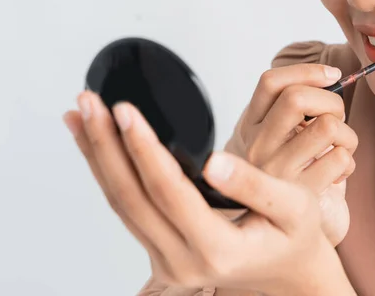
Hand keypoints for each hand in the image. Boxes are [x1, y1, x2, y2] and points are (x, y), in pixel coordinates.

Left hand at [63, 92, 354, 295]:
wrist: (287, 271)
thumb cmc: (293, 236)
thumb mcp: (293, 206)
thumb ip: (255, 185)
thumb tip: (213, 160)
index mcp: (218, 251)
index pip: (170, 193)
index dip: (145, 149)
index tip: (125, 110)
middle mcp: (183, 263)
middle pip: (131, 198)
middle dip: (105, 146)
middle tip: (87, 103)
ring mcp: (167, 261)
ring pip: (120, 204)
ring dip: (98, 157)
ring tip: (80, 117)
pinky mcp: (159, 251)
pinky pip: (127, 209)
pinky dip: (109, 172)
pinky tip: (98, 146)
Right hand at [227, 64, 357, 246]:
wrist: (285, 230)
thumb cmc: (290, 174)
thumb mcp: (282, 136)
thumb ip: (295, 108)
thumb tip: (332, 77)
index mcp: (251, 125)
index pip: (271, 82)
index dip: (308, 71)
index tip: (332, 76)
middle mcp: (258, 146)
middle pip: (297, 98)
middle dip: (331, 101)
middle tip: (335, 119)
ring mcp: (277, 172)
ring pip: (326, 126)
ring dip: (346, 134)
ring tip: (339, 148)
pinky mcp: (300, 194)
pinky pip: (340, 158)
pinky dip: (348, 162)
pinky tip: (336, 173)